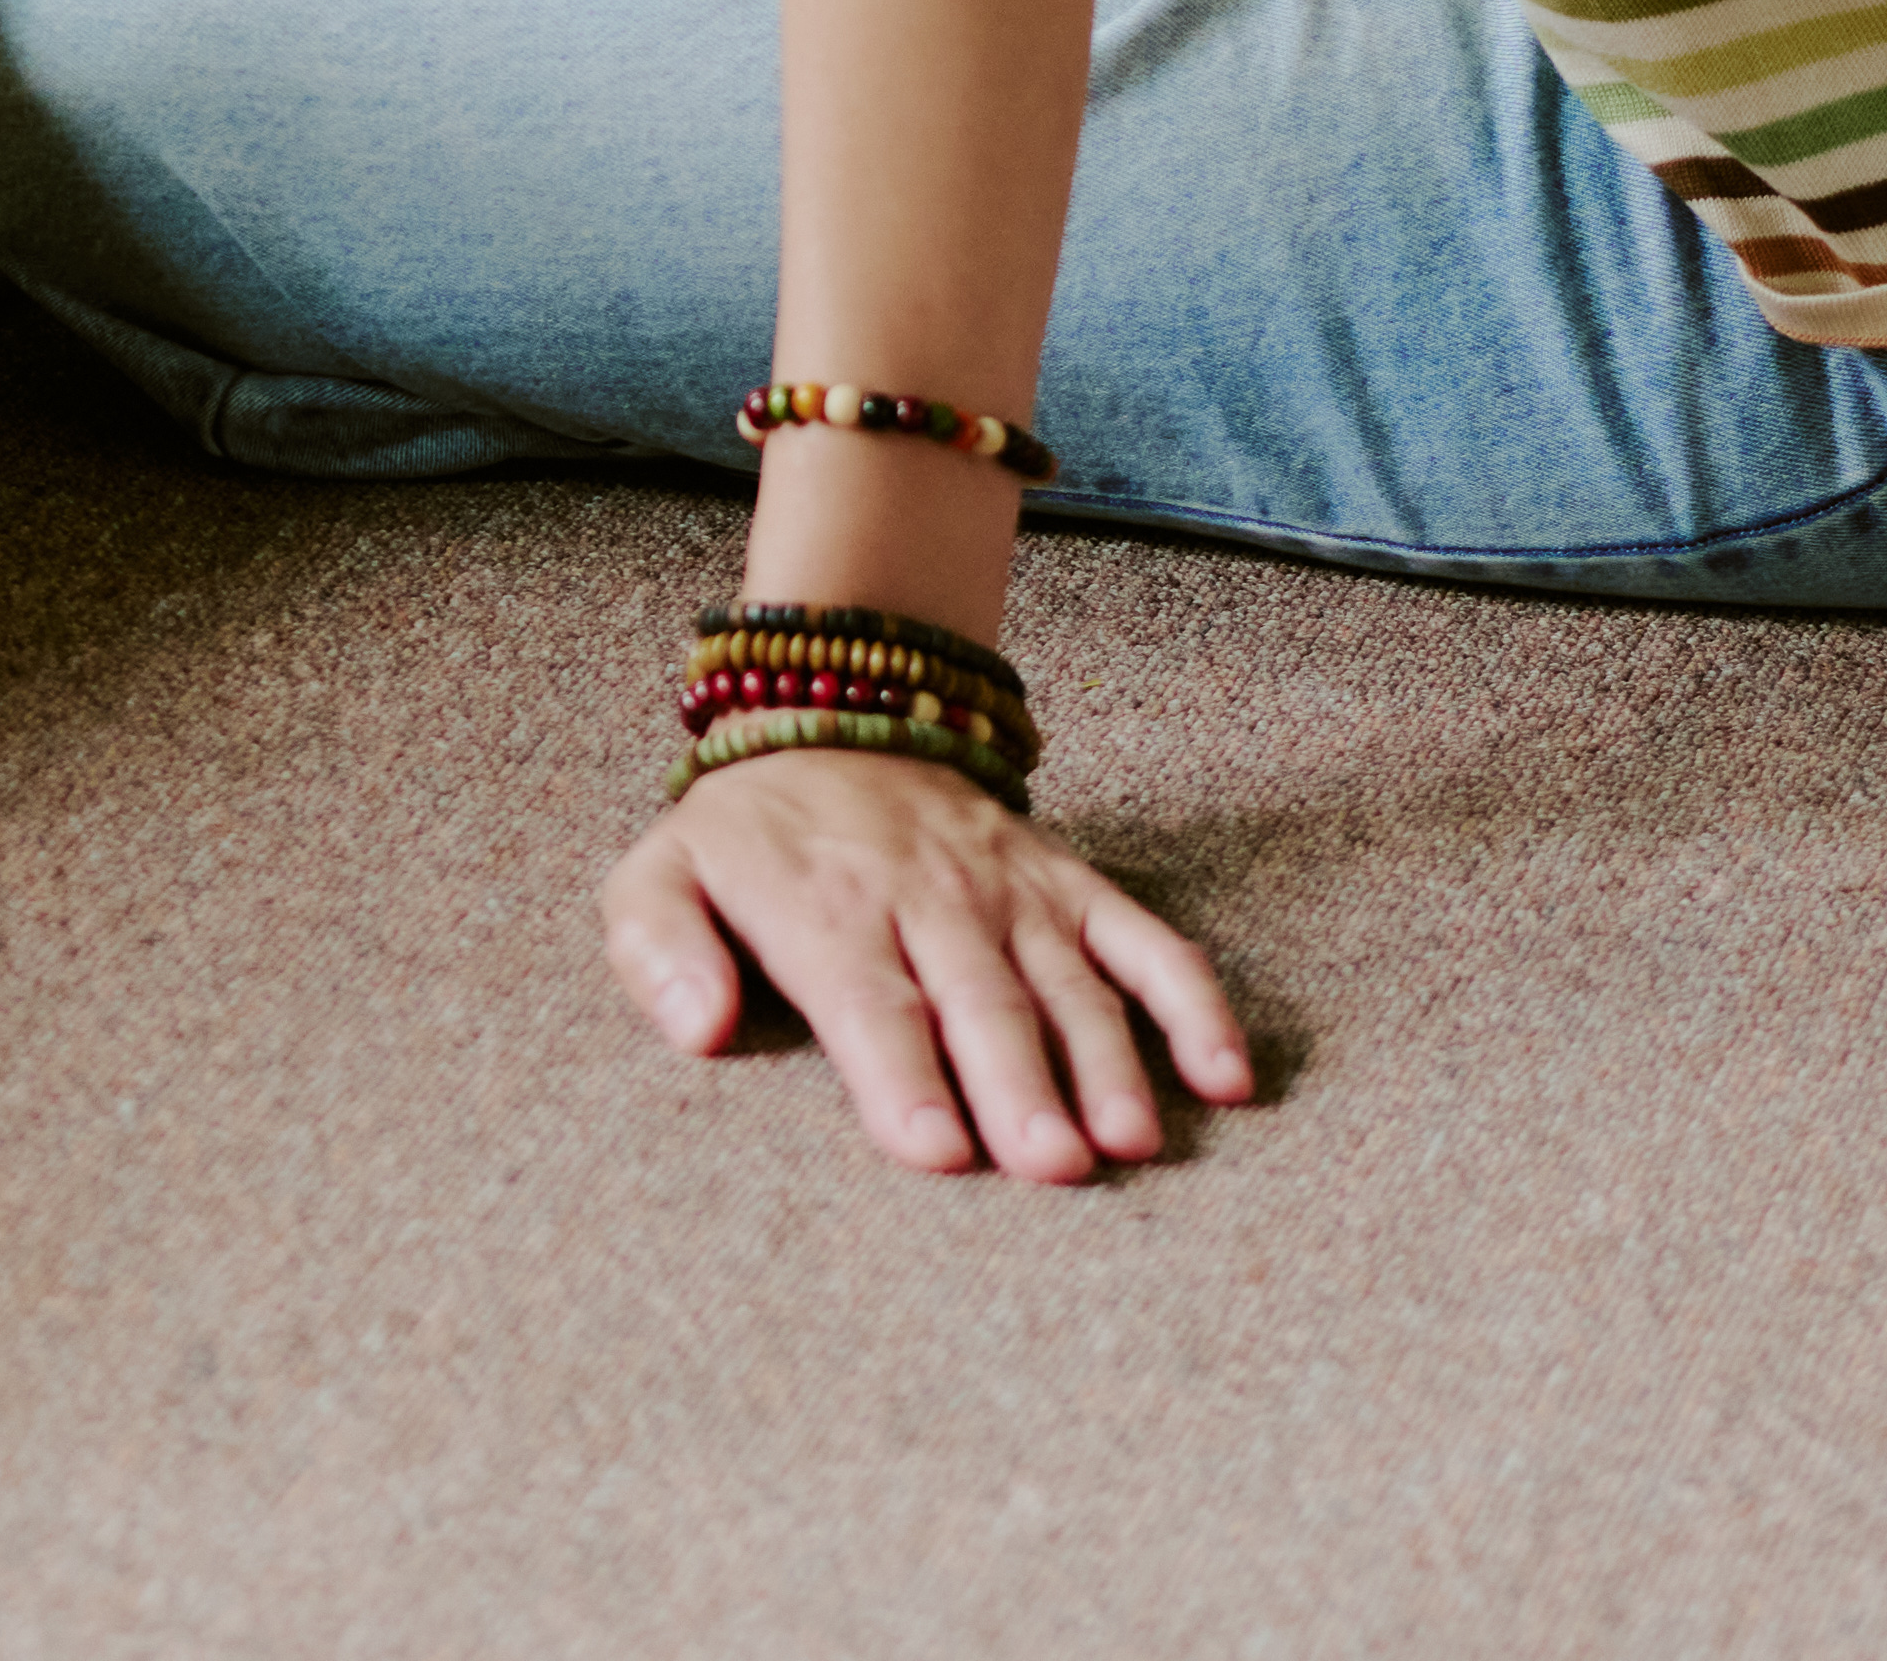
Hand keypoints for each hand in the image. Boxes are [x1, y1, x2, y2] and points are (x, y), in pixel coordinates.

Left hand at [602, 748, 1255, 1183]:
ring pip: (1067, 982)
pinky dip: (1192, 1002)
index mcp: (825, 907)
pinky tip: (1228, 1075)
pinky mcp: (1070, 885)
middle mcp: (928, 898)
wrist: (832, 719)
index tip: (936, 1150)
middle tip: (1052, 1166)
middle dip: (1018, 1085)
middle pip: (980, 1002)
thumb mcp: (659, 875)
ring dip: (1105, 1061)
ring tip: (1131, 1139)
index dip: (904, 1077)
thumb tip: (694, 1026)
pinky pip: (1143, 941)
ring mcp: (1011, 890)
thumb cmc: (746, 840)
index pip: (871, 1002)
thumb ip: (658, 948)